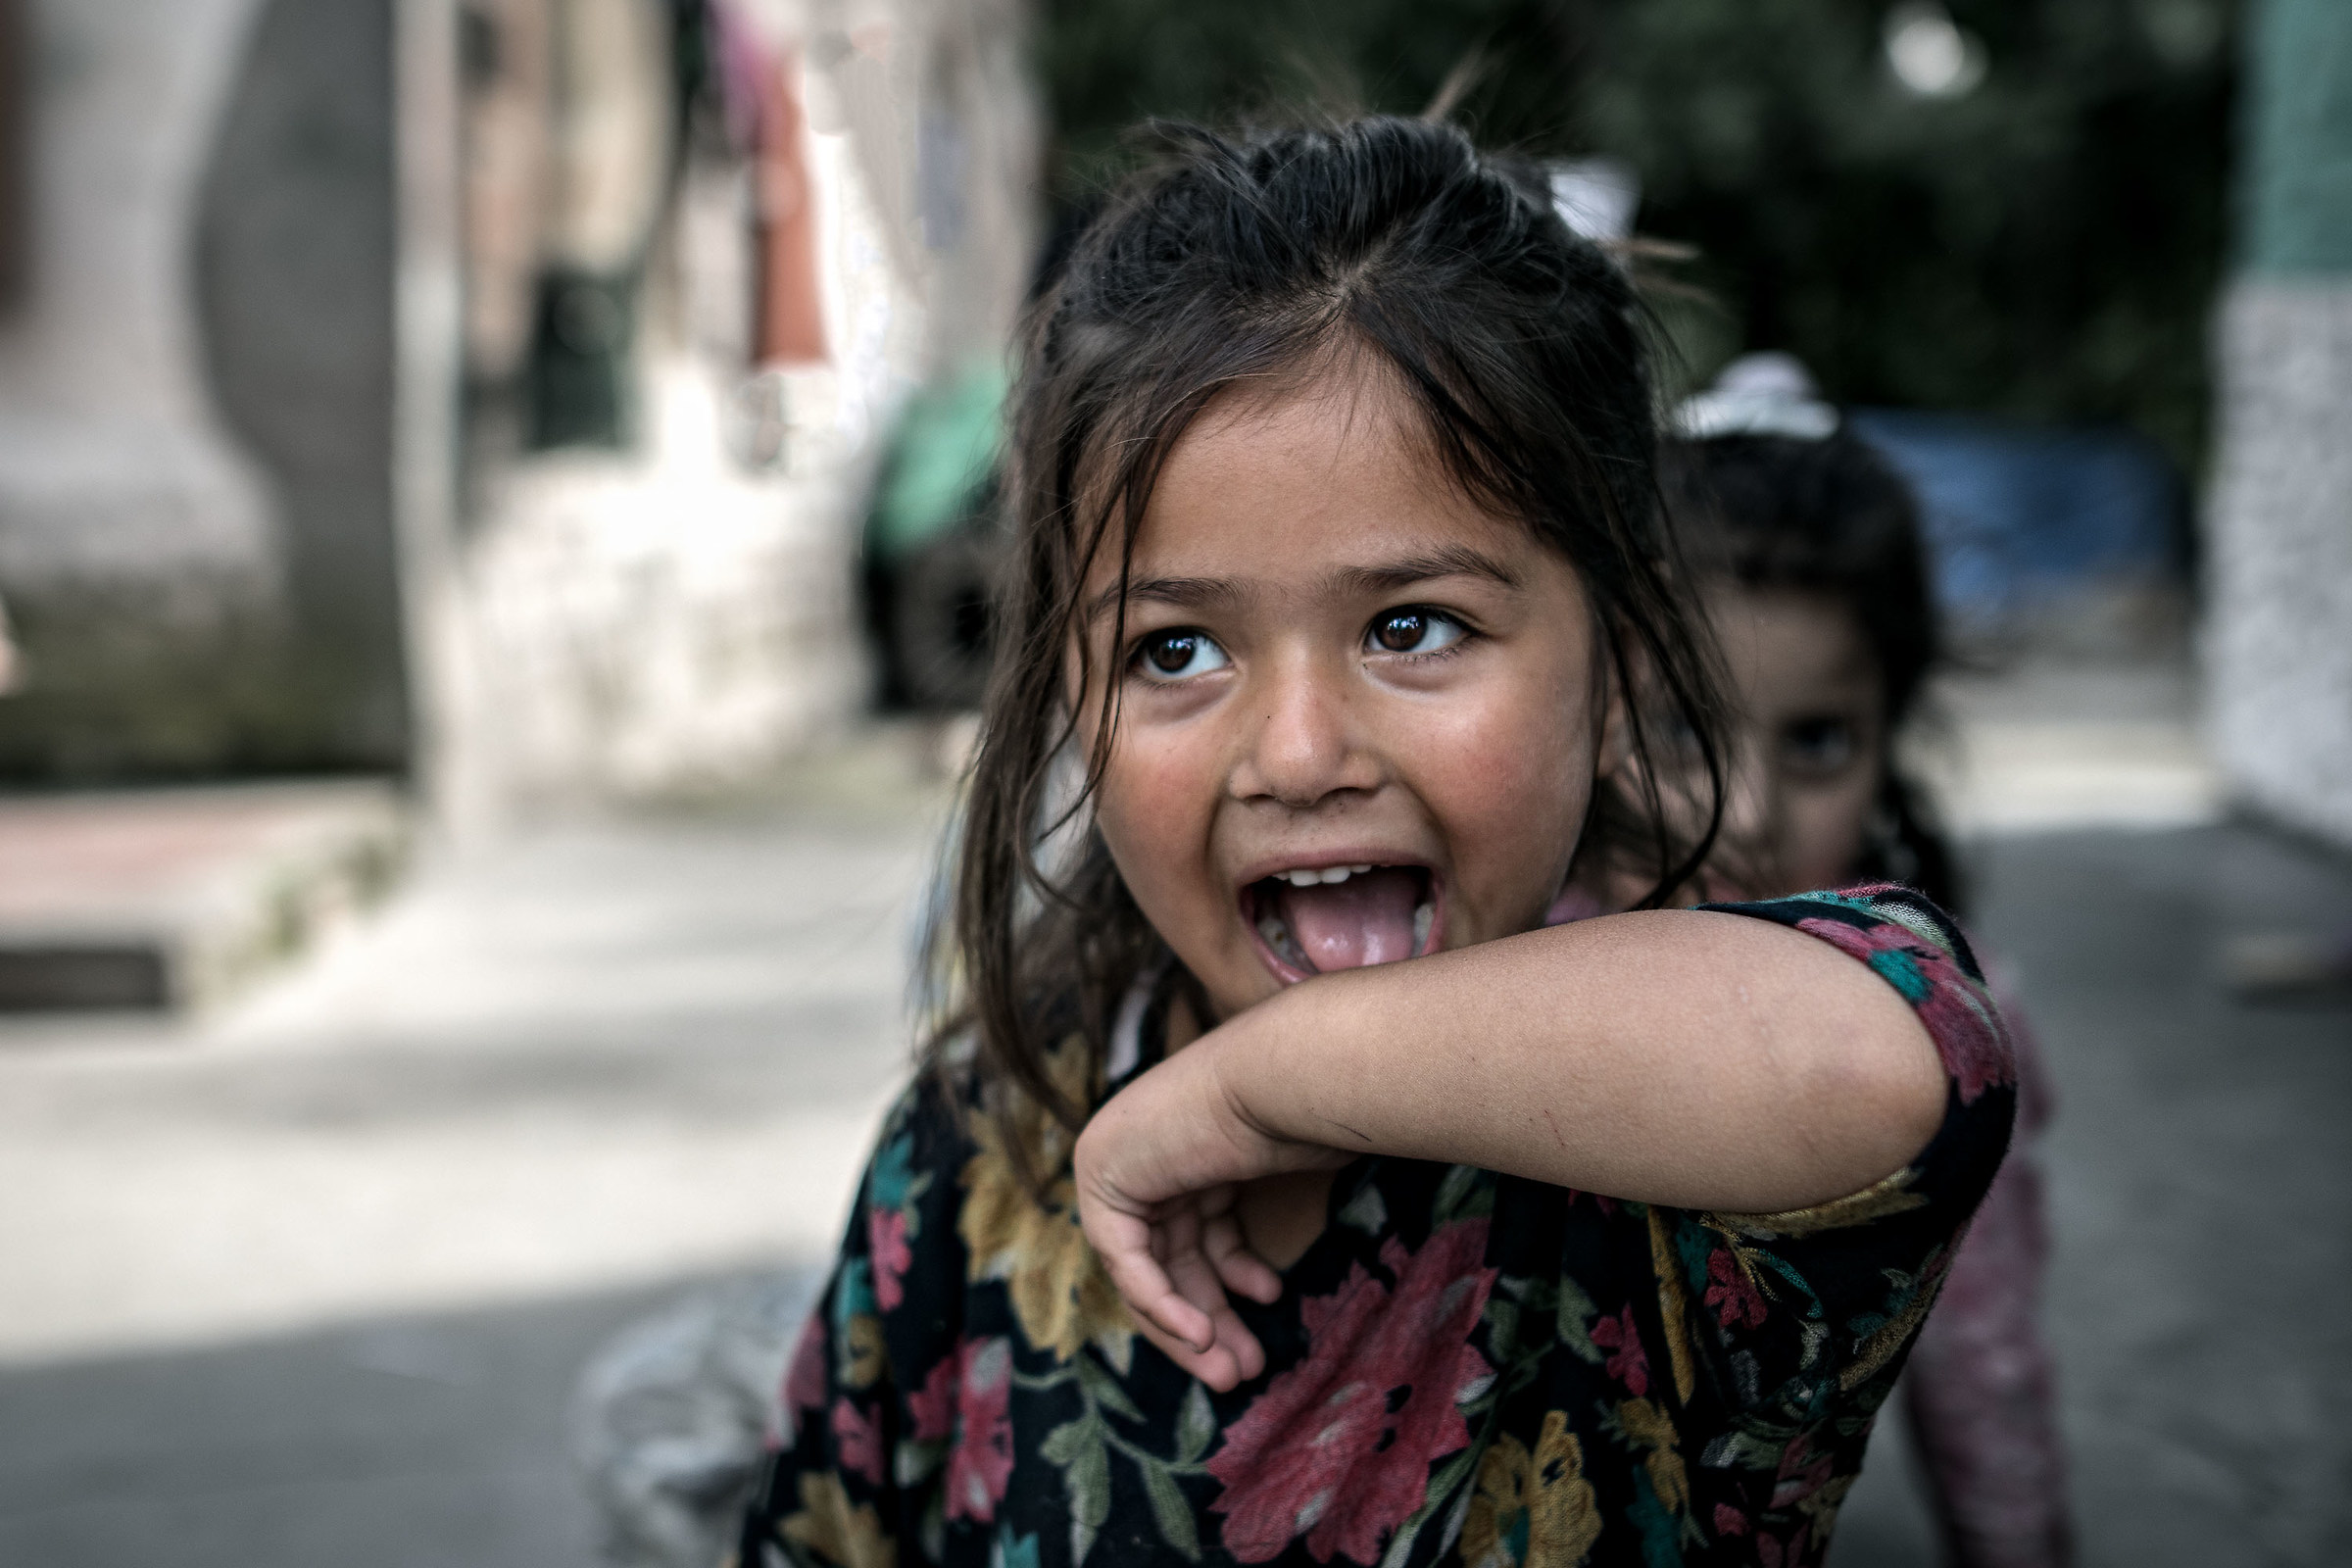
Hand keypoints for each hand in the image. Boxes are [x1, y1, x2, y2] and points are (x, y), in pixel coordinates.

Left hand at [1072, 1028, 1337, 1390]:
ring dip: (1191, 1327)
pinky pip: (1128, 1265)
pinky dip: (1163, 1305)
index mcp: (1185, 1150)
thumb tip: (1270, 1280)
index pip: (1188, 1239)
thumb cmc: (1307, 1114)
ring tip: (1235, 1371)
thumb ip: (1258, 1222)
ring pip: (1148, 1273)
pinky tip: (1201, 1335)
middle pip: (1168, 1262)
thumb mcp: (1280, 1181)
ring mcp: (1117, 1163)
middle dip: (1207, 1320)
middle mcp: (1145, 1157)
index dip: (1220, 1293)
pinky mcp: (1103, 1180)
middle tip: (1241, 1371)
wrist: (1284, 1076)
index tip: (1257, 1332)